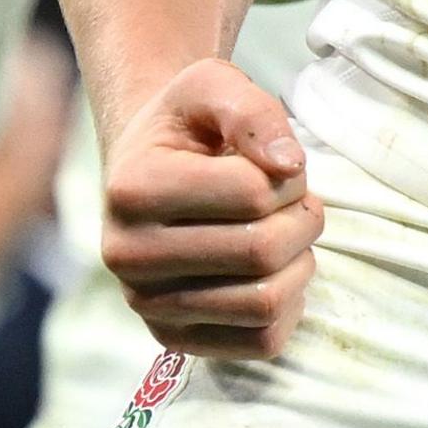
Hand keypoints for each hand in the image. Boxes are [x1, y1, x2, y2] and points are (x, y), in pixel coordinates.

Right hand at [100, 57, 323, 359]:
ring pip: (265, 304)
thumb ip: (252, 111)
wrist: (147, 169)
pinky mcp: (171, 339)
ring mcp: (145, 304)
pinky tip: (276, 271)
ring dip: (300, 262)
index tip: (281, 163)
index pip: (252, 194)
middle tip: (295, 201)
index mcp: (132, 188)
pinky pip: (261, 341)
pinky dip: (289, 306)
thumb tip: (288, 166)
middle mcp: (126, 255)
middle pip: (260, 252)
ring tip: (285, 232)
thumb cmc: (187, 126)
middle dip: (301, 219)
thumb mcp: (212, 85)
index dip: (290, 175)